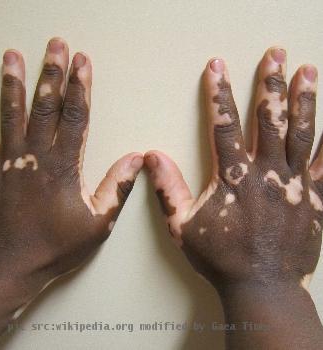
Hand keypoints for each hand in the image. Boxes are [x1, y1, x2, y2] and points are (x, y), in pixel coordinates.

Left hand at [0, 38, 141, 347]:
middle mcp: (36, 156)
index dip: (80, 87)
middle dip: (52, 73)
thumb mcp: (100, 222)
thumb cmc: (59, 245)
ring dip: (14, 85)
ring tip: (13, 58)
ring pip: (12, 116)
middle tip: (55, 46)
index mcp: (64, 165)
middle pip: (45, 106)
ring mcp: (10, 162)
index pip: (75, 116)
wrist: (16, 264)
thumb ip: (117, 187)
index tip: (82, 63)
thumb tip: (136, 159)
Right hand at [145, 47, 322, 348]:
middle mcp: (266, 173)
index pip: (223, 124)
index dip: (219, 93)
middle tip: (275, 55)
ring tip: (307, 72)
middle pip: (268, 119)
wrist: (262, 286)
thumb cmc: (220, 257)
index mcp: (233, 177)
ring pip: (300, 133)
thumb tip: (151, 156)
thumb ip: (168, 188)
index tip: (217, 67)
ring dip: (303, 100)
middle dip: (269, 84)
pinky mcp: (314, 198)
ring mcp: (293, 184)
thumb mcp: (182, 226)